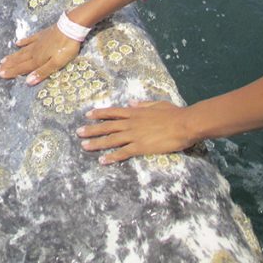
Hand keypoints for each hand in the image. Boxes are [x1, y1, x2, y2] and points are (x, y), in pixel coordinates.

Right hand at [0, 25, 80, 84]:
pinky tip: (18, 42)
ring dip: (12, 56)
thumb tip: (28, 82)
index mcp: (38, 59)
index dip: (11, 72)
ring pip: (22, 51)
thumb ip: (42, 72)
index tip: (0, 74)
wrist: (71, 27)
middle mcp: (35, 51)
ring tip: (3, 59)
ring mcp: (38, 42)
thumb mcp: (57, 63)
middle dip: (8, 65)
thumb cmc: (66, 47)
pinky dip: (23, 42)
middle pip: (19, 60)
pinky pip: (30, 39)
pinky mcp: (43, 35)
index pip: (22, 68)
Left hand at [77, 100, 196, 163]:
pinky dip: (112, 156)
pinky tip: (102, 160)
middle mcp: (131, 123)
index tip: (88, 115)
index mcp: (135, 112)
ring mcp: (134, 135)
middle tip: (78, 133)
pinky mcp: (140, 147)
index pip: (113, 112)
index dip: (100, 113)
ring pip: (111, 139)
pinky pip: (123, 152)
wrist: (184, 124)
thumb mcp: (157, 104)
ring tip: (84, 146)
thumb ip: (143, 104)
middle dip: (92, 129)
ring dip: (97, 143)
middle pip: (107, 126)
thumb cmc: (174, 113)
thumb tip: (132, 102)